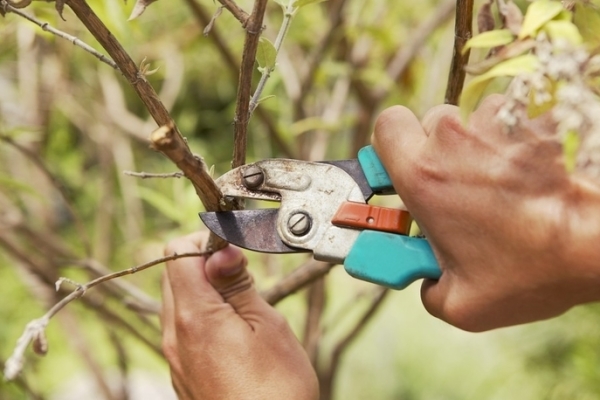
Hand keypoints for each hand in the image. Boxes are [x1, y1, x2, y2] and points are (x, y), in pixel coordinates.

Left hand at [160, 232, 318, 399]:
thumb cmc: (276, 390)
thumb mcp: (267, 326)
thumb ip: (238, 284)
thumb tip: (222, 250)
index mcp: (194, 317)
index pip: (178, 253)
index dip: (206, 241)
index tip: (234, 249)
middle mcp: (174, 336)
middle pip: (174, 275)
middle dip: (204, 263)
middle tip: (242, 274)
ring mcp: (175, 358)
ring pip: (178, 302)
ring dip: (205, 290)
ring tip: (242, 303)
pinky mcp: (183, 374)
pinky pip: (183, 330)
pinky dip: (203, 316)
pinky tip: (234, 331)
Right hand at [372, 95, 599, 331]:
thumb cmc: (534, 269)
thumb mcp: (463, 304)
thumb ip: (426, 288)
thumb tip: (426, 279)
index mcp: (424, 176)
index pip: (386, 126)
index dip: (391, 145)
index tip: (401, 168)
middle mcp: (455, 139)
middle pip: (431, 123)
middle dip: (437, 150)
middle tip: (455, 187)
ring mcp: (497, 124)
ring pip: (472, 122)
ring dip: (478, 147)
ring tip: (501, 187)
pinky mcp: (534, 119)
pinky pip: (510, 121)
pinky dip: (512, 143)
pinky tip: (529, 176)